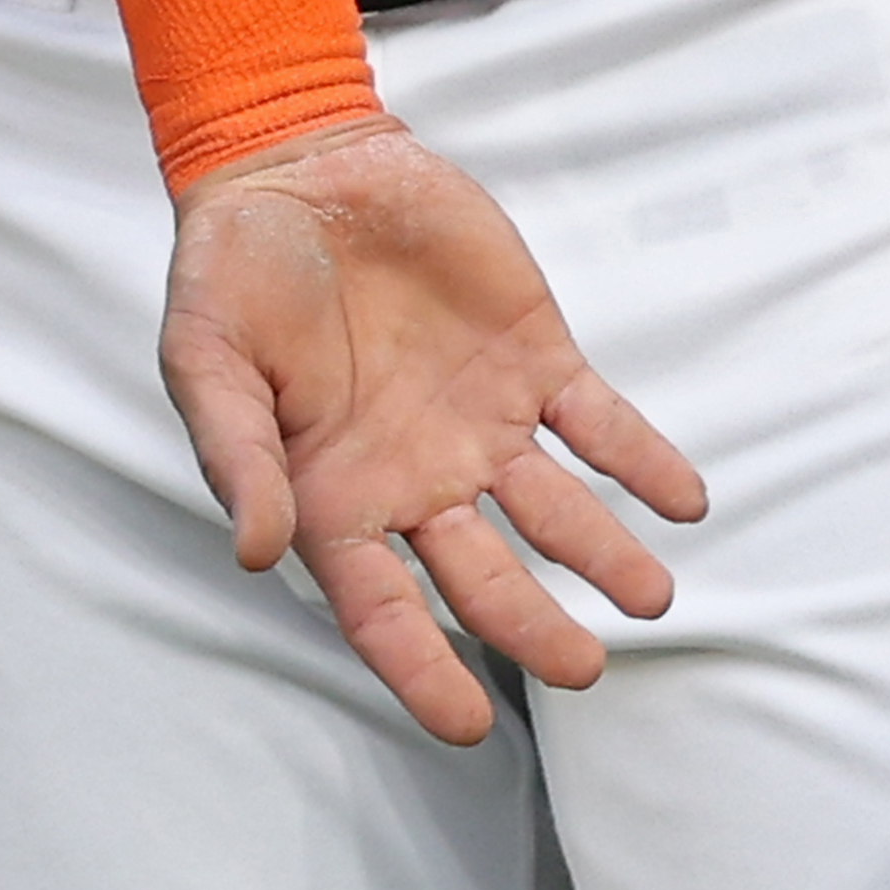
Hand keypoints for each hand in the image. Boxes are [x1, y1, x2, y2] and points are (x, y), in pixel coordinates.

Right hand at [157, 118, 706, 744]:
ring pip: (557, 512)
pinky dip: (644, 462)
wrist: (295, 165)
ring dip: (606, 557)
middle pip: (487, 578)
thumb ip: (237, 456)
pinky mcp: (533, 356)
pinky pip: (599, 423)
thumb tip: (259, 553)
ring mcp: (482, 420)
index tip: (468, 724)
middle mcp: (418, 477)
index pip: (384, 610)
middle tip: (584, 668)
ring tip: (651, 597)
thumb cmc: (232, 273)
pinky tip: (684, 500)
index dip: (424, 670)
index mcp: (334, 496)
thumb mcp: (205, 359)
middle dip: (536, 628)